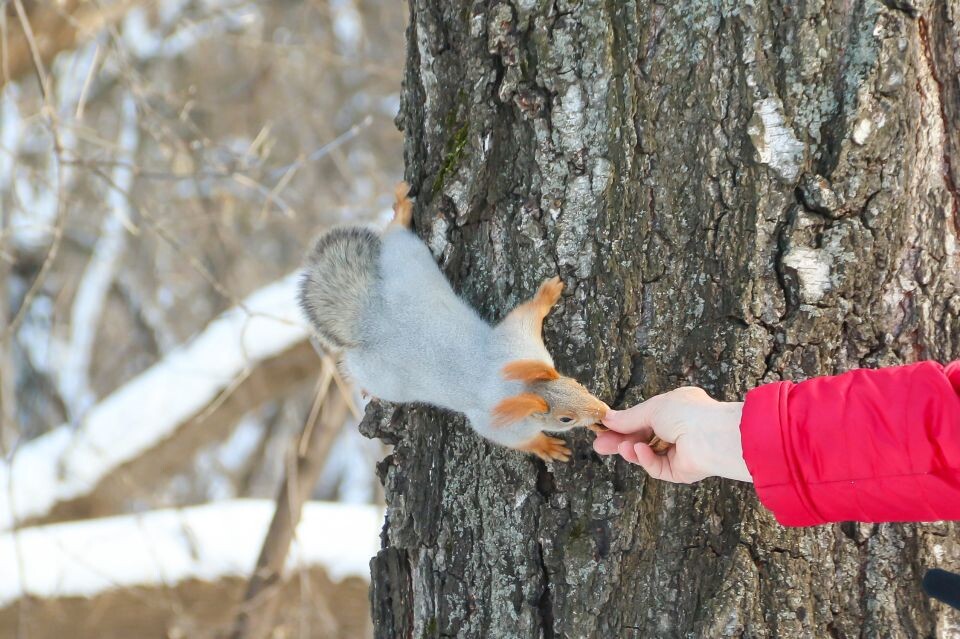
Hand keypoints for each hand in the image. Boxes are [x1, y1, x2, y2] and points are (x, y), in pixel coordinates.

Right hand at [593, 387, 751, 482]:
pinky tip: (640, 451)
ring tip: (620, 447)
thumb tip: (608, 419)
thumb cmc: (687, 414)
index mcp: (675, 409)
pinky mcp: (680, 471)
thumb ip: (629, 418)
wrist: (713, 437)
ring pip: (647, 454)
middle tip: (600, 445)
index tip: (603, 428)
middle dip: (621, 441)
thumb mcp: (652, 409)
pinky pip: (657, 467)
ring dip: (633, 450)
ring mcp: (680, 452)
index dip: (623, 424)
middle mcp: (678, 430)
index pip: (644, 419)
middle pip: (643, 438)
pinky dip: (647, 460)